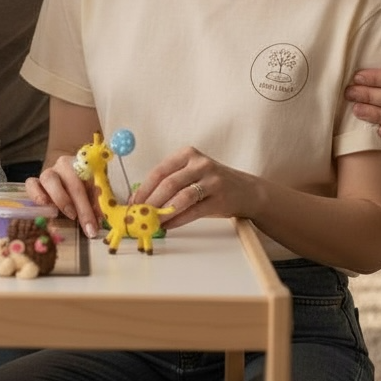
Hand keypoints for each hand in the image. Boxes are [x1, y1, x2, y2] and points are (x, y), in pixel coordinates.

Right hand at [26, 155, 100, 238]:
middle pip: (73, 183)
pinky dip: (36, 194)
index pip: (92, 180)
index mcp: (85, 165)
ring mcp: (49, 172)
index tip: (96, 226)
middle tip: (87, 227)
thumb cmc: (85, 187)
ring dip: (60, 199)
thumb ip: (97, 204)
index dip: (96, 204)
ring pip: (50, 179)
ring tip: (68, 215)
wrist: (67, 176)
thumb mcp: (95, 194)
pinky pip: (31, 184)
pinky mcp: (36, 181)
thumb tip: (99, 221)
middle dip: (82, 208)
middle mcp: (65, 165)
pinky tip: (44, 205)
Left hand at [129, 146, 259, 228]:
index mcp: (187, 154)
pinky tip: (168, 226)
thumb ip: (169, 182)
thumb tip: (140, 200)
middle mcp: (200, 164)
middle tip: (139, 215)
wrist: (247, 191)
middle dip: (150, 202)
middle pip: (168, 183)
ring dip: (163, 212)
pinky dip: (178, 220)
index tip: (132, 203)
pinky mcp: (220, 198)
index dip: (143, 188)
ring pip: (181, 197)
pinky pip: (194, 211)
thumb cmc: (212, 183)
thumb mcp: (191, 174)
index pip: (159, 171)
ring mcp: (212, 180)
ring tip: (152, 222)